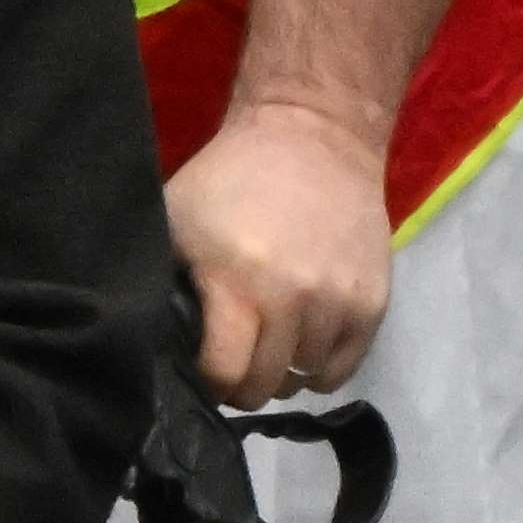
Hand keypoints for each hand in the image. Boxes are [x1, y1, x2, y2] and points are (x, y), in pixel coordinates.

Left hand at [166, 107, 391, 402]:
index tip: (202, 372)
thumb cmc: (231, 179)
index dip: (208, 382)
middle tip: (235, 366)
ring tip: (269, 347)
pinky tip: (302, 345)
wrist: (314, 137)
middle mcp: (292, 299)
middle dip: (243, 385)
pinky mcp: (373, 301)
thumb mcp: (177, 220)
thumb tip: (150, 339)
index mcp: (237, 282)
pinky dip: (320, 367)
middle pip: (266, 385)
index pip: (224, 373)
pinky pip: (344, 368)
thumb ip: (164, 280)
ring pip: (304, 378)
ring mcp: (337, 302)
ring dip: (283, 372)